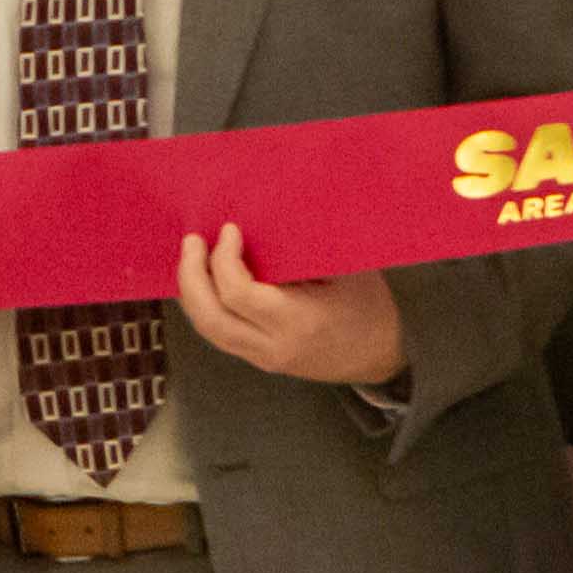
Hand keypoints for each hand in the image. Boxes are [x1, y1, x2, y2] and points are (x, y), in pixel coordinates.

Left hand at [173, 223, 405, 386]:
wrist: (381, 358)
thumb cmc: (370, 306)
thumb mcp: (348, 270)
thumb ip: (308, 249)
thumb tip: (269, 213)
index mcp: (298, 321)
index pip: (239, 294)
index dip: (224, 259)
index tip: (230, 229)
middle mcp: (273, 345)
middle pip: (210, 319)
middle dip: (191, 277)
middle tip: (192, 241)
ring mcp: (263, 357)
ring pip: (209, 330)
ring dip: (192, 292)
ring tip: (191, 257)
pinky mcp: (259, 359)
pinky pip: (219, 334)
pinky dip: (205, 306)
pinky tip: (204, 281)